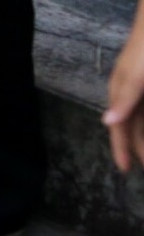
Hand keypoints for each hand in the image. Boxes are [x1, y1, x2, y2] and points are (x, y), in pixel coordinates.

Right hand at [104, 0, 143, 170]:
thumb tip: (106, 122)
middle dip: (137, 146)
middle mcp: (130, 92)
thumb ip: (124, 99)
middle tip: (143, 167)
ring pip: (142, 119)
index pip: (118, 126)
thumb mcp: (135, 76)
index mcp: (121, 92)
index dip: (121, 148)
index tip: (124, 170)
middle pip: (131, 126)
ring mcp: (141, 87)